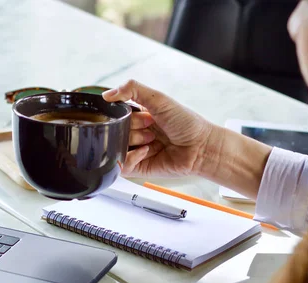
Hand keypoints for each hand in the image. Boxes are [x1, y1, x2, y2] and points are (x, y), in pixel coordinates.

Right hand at [102, 79, 216, 177]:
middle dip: (133, 127)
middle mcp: (136, 132)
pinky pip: (121, 165)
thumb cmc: (187, 123)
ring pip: (116, 147)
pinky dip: (131, 157)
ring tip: (152, 140)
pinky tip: (147, 151)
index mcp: (139, 115)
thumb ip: (132, 89)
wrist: (201, 147)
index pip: (116, 113)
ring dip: (133, 141)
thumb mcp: (159, 99)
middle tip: (151, 127)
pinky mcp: (138, 167)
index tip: (140, 112)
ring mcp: (136, 150)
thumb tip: (107, 94)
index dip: (124, 112)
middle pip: (115, 130)